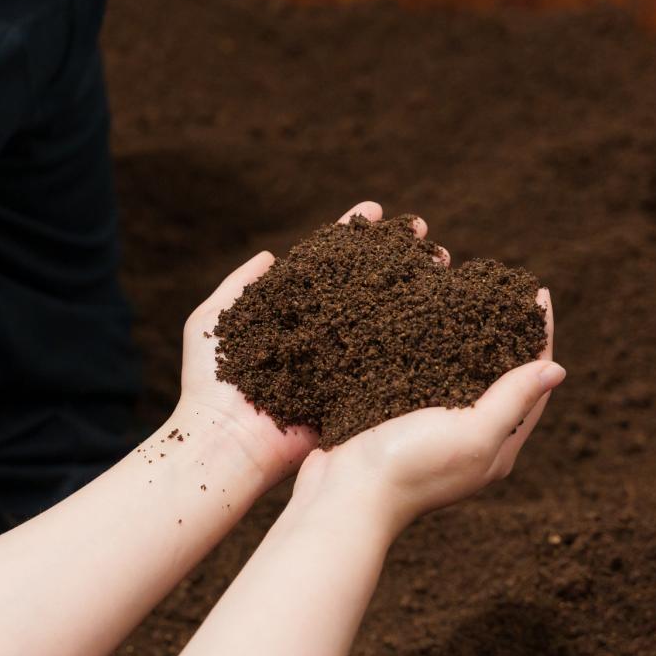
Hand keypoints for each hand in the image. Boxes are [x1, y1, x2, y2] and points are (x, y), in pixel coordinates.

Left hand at [177, 201, 417, 486]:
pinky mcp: (359, 393)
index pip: (328, 265)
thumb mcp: (212, 323)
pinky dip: (420, 339)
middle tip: (425, 233)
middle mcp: (325, 334)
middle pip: (368, 285)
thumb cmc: (210, 385)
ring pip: (389, 317)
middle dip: (397, 256)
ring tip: (444, 259)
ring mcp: (345, 362)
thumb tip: (270, 255)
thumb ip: (239, 285)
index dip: (353, 237)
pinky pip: (393, 363)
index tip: (377, 211)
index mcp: (293, 314)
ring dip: (418, 287)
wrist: (226, 444)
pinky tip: (445, 313)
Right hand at [291, 289, 560, 534]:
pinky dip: (429, 353)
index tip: (538, 295)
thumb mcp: (472, 433)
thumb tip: (557, 370)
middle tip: (505, 293)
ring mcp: (432, 434)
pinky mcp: (397, 424)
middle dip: (506, 336)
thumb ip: (513, 401)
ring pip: (460, 377)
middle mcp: (469, 442)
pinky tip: (420, 328)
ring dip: (467, 341)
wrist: (341, 497)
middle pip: (500, 380)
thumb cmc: (409, 467)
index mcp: (497, 448)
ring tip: (466, 301)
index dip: (540, 339)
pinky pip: (423, 381)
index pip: (532, 386)